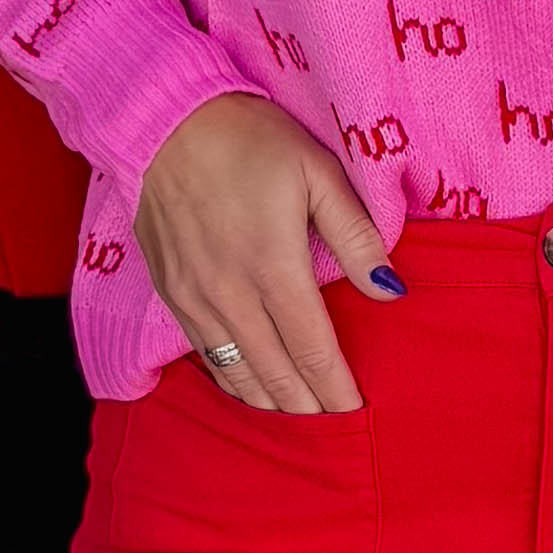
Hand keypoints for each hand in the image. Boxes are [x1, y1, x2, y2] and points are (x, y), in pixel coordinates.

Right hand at [132, 92, 396, 412]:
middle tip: (334, 432)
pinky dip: (231, 379)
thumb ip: (356, 235)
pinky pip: (204, 353)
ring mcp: (194, 298)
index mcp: (274, 267)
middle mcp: (230, 294)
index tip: (357, 414)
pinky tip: (249, 387)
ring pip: (236, 372)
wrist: (162, 119)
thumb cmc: (248, 138)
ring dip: (269, 403)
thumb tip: (390, 290)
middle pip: (276, 374)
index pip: (314, 349)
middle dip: (307, 408)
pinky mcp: (169, 291)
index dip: (336, 388)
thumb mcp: (317, 172)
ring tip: (297, 419)